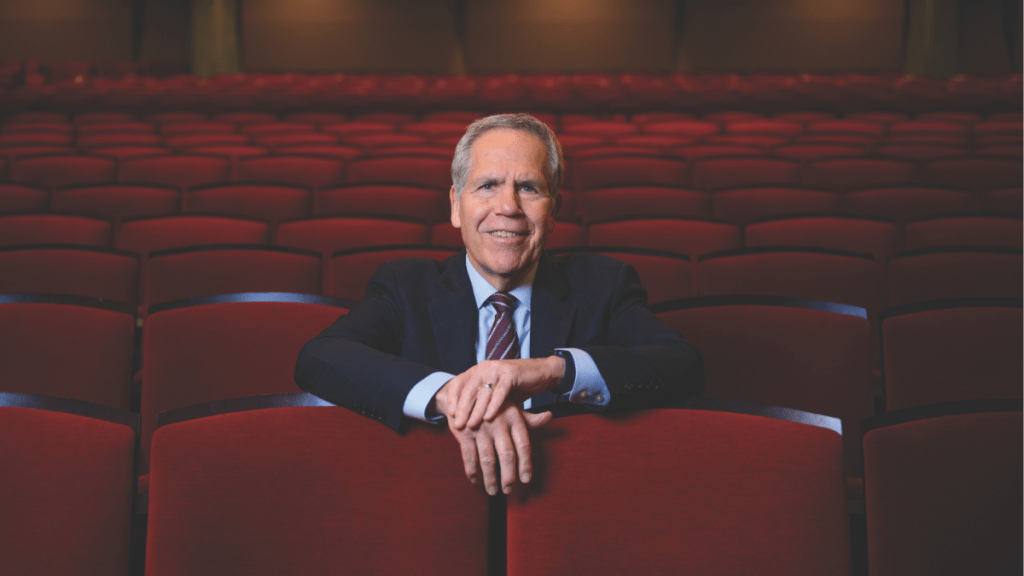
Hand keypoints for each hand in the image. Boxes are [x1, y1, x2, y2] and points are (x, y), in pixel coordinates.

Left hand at [442, 357, 564, 430]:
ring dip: (476, 410)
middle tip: (458, 425)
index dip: (452, 398)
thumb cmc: (515, 387)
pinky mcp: (510, 373)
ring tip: (471, 425)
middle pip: (468, 389)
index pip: (459, 383)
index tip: (449, 414)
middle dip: (462, 409)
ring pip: (483, 392)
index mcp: (478, 370)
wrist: (540, 373)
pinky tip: (489, 418)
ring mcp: (497, 369)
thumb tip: (463, 420)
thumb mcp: (494, 395)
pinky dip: (494, 406)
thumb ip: (481, 402)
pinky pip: (499, 392)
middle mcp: (484, 367)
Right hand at [445, 400, 551, 494]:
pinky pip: (469, 455)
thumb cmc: (495, 405)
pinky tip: (474, 480)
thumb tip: (549, 416)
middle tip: (509, 490)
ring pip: (488, 459)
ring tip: (493, 491)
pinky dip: (471, 470)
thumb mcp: (512, 409)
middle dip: (508, 475)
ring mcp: (481, 428)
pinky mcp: (464, 433)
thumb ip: (530, 419)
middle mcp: (499, 423)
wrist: (467, 392)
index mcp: (514, 418)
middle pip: (507, 454)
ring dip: (490, 478)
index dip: (526, 464)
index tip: (526, 480)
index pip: (524, 445)